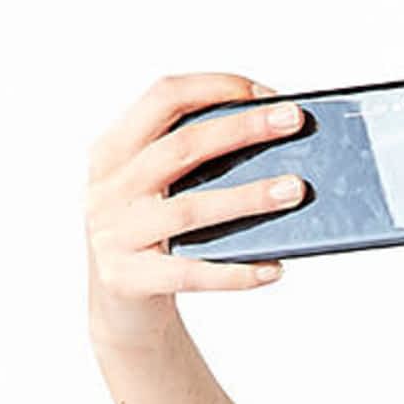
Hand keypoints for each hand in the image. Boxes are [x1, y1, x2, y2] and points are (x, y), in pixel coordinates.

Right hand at [85, 72, 306, 347]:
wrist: (121, 315)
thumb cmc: (155, 244)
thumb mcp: (160, 195)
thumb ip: (195, 169)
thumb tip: (278, 150)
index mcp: (113, 151)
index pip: (163, 98)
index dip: (214, 88)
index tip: (267, 93)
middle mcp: (108, 187)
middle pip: (182, 147)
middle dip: (243, 129)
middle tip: (295, 122)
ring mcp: (115, 234)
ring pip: (191, 209)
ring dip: (248, 197)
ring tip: (296, 190)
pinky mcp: (129, 279)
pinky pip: (192, 274)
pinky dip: (236, 272)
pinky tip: (274, 268)